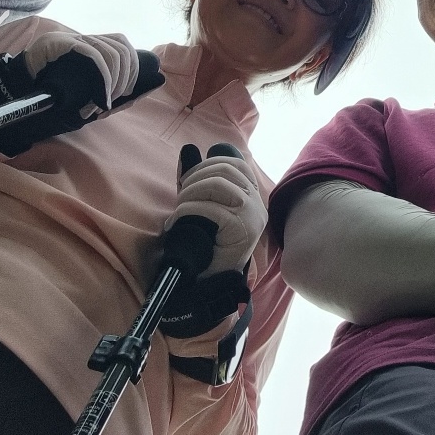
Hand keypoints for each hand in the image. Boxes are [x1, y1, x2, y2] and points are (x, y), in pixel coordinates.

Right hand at [24, 29, 138, 115]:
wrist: (21, 77)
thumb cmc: (53, 82)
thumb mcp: (82, 82)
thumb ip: (101, 83)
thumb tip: (128, 95)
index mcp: (93, 43)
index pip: (122, 45)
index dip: (132, 67)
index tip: (128, 91)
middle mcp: (87, 38)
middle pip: (122, 49)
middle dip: (126, 78)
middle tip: (113, 100)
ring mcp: (77, 38)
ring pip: (112, 53)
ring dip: (114, 82)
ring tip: (104, 102)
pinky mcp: (66, 42)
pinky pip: (94, 56)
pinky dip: (104, 79)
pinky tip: (100, 97)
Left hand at [165, 146, 266, 275]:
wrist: (212, 284)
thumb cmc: (207, 246)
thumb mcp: (205, 209)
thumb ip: (199, 183)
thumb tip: (188, 150)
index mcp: (253, 197)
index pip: (237, 164)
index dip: (210, 163)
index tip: (189, 178)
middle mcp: (257, 203)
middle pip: (226, 170)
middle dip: (196, 176)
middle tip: (180, 196)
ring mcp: (253, 216)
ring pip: (219, 185)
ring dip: (191, 192)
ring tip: (178, 208)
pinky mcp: (242, 230)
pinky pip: (211, 209)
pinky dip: (188, 211)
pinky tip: (177, 222)